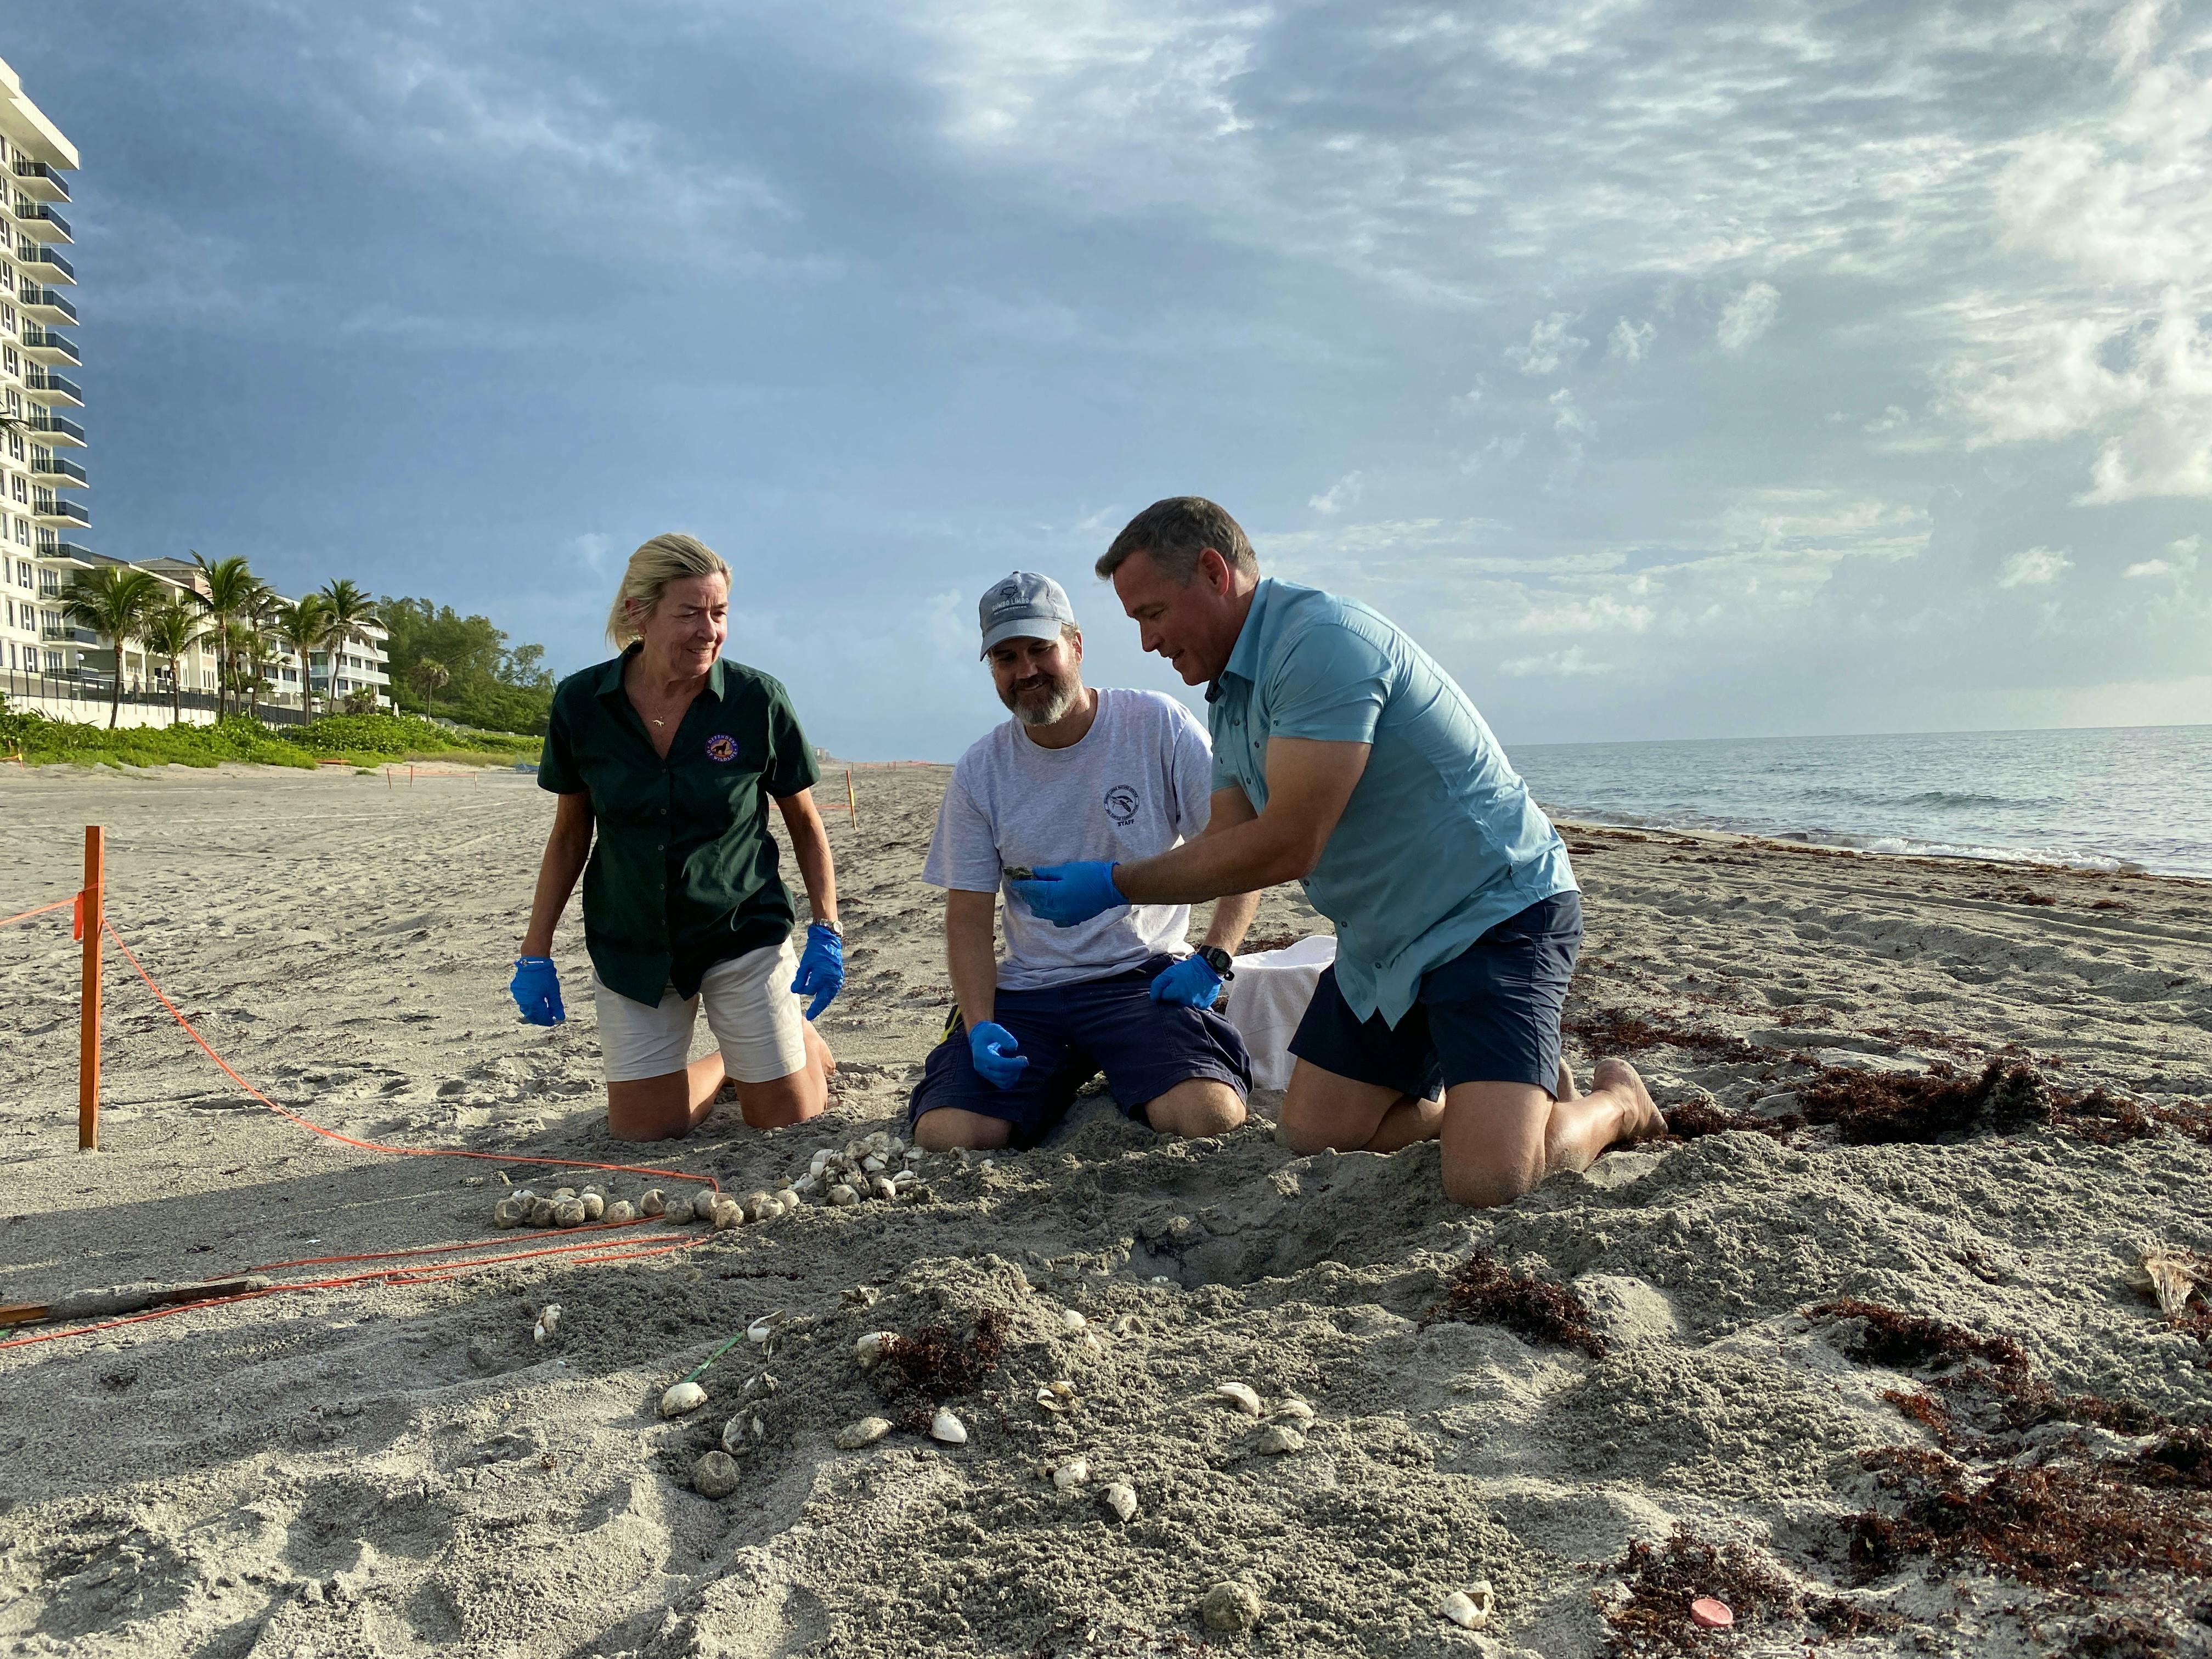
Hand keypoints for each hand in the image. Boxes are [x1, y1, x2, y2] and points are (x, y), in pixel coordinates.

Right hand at [510, 956, 564, 1025]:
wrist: (533, 962)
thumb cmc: (545, 976)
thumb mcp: (553, 992)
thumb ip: (556, 1006)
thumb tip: (560, 1017)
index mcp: (534, 1003)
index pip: (542, 1017)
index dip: (548, 1021)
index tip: (553, 1022)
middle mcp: (524, 1002)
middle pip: (532, 1016)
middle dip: (540, 1019)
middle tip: (547, 1019)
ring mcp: (518, 996)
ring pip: (525, 1010)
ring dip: (533, 1013)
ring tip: (541, 1012)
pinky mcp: (515, 990)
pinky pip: (521, 1002)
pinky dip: (528, 1005)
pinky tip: (533, 1003)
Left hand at [790, 922, 844, 1019]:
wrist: (828, 940)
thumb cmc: (815, 951)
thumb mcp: (805, 964)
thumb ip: (800, 979)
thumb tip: (795, 991)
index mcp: (822, 976)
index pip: (810, 990)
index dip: (803, 990)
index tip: (796, 988)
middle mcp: (831, 980)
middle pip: (823, 998)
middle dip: (816, 1008)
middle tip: (810, 1016)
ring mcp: (837, 979)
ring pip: (829, 995)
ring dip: (823, 1002)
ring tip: (816, 1009)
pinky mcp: (839, 977)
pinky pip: (833, 990)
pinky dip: (828, 995)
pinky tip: (824, 998)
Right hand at [968, 1021, 1028, 1088]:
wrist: (979, 1039)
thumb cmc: (988, 1033)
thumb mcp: (995, 1029)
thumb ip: (1004, 1036)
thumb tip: (1014, 1047)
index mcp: (981, 1055)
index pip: (999, 1064)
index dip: (1014, 1064)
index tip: (1024, 1059)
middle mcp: (981, 1067)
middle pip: (1002, 1075)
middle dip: (1016, 1069)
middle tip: (1023, 1059)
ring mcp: (984, 1073)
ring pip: (1003, 1082)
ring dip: (1015, 1075)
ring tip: (1019, 1064)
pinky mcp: (989, 1077)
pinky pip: (1003, 1084)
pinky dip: (1011, 1079)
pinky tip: (1015, 1069)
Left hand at [1007, 861, 1124, 927]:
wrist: (1111, 888)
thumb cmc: (1089, 874)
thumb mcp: (1066, 869)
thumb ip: (1048, 873)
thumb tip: (1034, 873)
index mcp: (1052, 894)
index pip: (1030, 890)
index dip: (1021, 885)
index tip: (1014, 881)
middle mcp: (1055, 908)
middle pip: (1034, 903)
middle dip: (1028, 894)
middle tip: (1025, 886)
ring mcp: (1063, 916)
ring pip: (1042, 913)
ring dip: (1037, 904)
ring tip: (1036, 896)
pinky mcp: (1072, 920)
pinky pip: (1055, 920)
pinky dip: (1049, 913)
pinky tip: (1051, 906)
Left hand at [1149, 952, 1222, 1009]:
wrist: (1209, 967)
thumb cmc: (1188, 969)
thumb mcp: (1170, 972)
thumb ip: (1158, 984)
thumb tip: (1153, 997)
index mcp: (1176, 993)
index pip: (1163, 998)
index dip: (1164, 992)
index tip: (1169, 987)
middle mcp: (1186, 1001)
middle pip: (1174, 1004)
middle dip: (1175, 997)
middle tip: (1180, 987)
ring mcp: (1196, 1005)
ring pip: (1185, 1006)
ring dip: (1185, 999)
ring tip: (1189, 989)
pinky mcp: (1204, 1005)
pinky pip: (1196, 1006)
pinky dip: (1195, 1001)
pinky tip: (1196, 992)